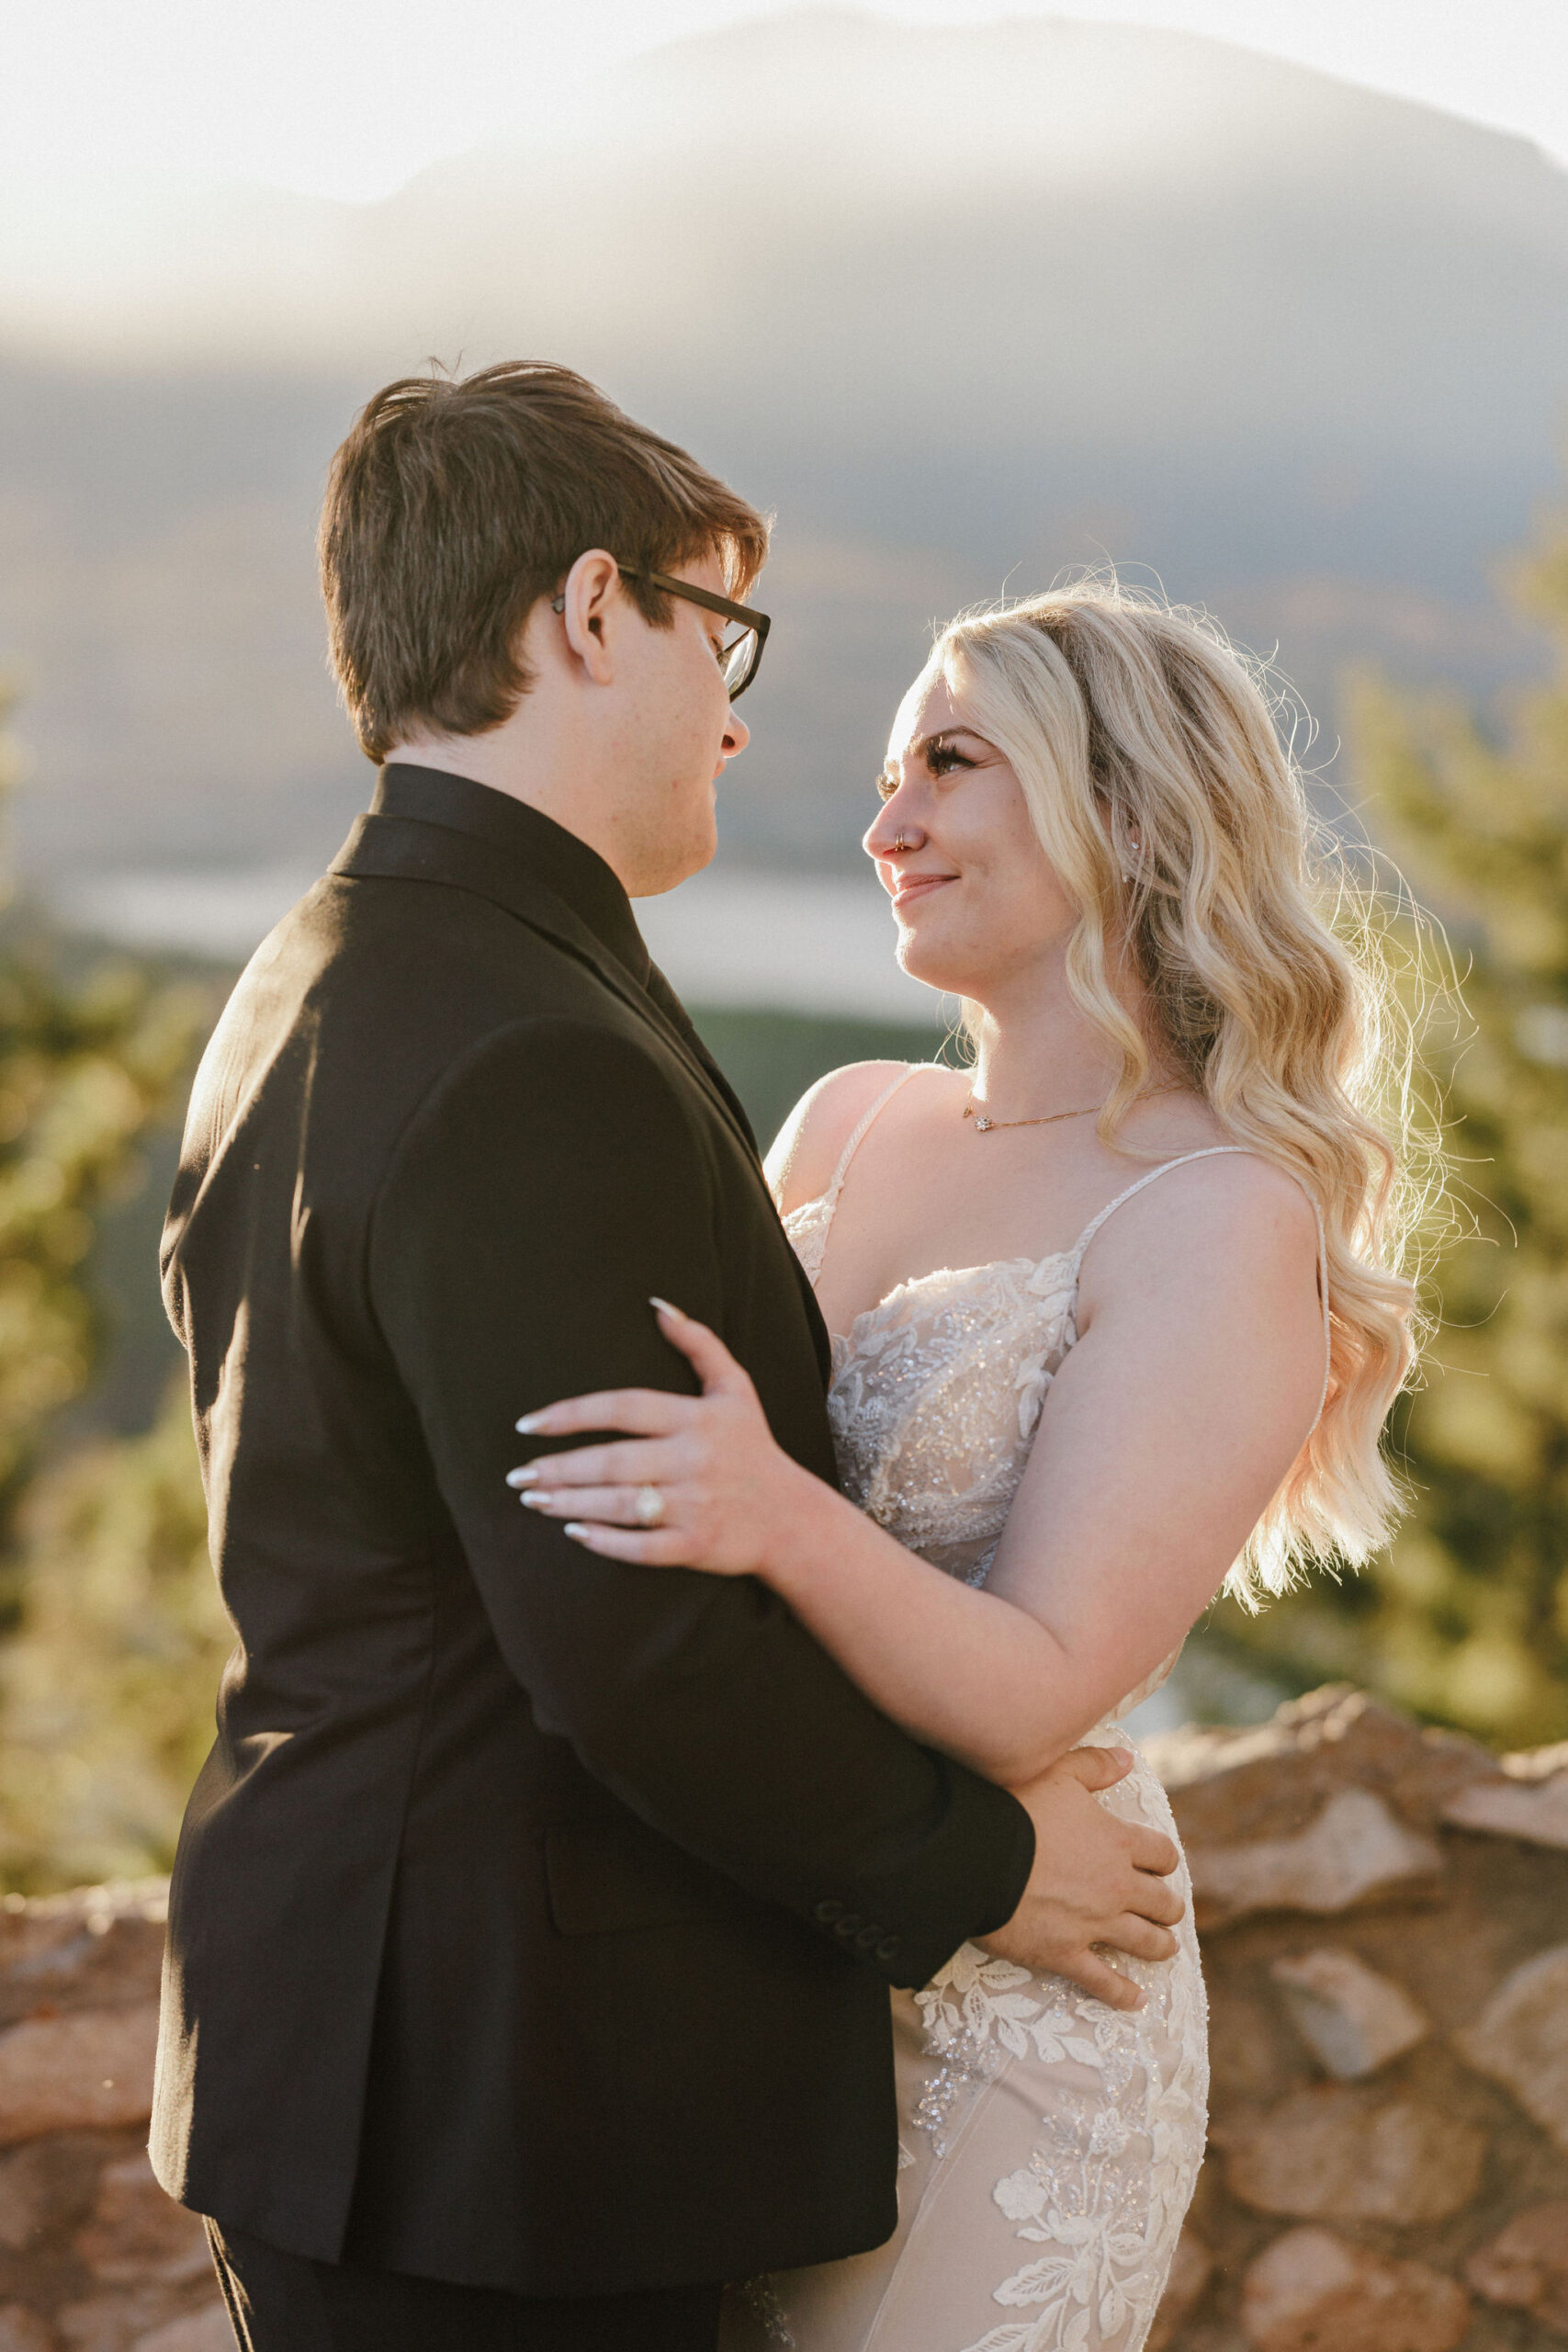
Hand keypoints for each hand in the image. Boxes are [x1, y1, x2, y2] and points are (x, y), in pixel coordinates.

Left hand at [506, 1299, 817, 1570]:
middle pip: (612, 1461)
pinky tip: (575, 1533)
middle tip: (518, 1474)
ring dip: (569, 1503)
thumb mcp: (736, 1388)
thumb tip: (657, 1305)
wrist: (792, 1518)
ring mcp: (696, 1505)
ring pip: (619, 1504)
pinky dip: (606, 1542)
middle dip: (559, 1468)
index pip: (623, 1407)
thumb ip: (699, 1344)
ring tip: (533, 1499)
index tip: (528, 1424)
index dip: (571, 1414)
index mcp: (697, 1418)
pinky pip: (643, 1547)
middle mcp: (695, 1460)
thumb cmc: (753, 1447)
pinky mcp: (697, 1545)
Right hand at [980, 1746, 1183, 2011]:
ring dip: (1160, 1946)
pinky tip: (1137, 2002)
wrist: (978, 1856)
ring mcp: (1094, 1924)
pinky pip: (1103, 1981)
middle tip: (1167, 1910)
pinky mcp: (1066, 1953)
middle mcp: (1116, 1886)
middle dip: (1168, 1906)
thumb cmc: (1017, 1807)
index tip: (1160, 1866)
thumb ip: (1096, 1765)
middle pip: (1162, 1902)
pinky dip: (1123, 1994)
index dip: (1165, 1860)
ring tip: (1164, 1948)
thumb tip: (1128, 1760)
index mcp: (1118, 1842)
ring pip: (1145, 1942)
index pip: (1162, 1854)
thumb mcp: (1058, 1772)